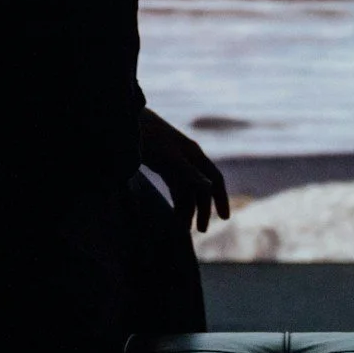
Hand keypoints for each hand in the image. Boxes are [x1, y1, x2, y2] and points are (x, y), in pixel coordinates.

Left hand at [138, 108, 231, 231]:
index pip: (214, 179)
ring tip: (182, 228)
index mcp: (194, 155)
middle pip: (201, 188)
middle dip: (202, 209)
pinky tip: (174, 214)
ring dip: (187, 208)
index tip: (225, 218)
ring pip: (188, 190)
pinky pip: (176, 187)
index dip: (221, 198)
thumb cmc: (150, 137)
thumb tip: (209, 187)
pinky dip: (177, 201)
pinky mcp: (164, 166)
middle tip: (200, 230)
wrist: (128, 122)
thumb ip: (189, 172)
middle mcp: (189, 159)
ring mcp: (176, 163)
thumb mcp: (169, 157)